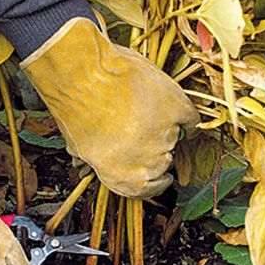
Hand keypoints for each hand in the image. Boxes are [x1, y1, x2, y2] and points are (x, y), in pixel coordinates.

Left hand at [22, 18, 199, 197]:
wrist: (83, 75)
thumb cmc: (74, 108)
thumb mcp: (78, 146)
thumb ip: (98, 161)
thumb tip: (94, 166)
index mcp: (121, 178)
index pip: (146, 190)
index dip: (152, 181)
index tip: (157, 175)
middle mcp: (147, 163)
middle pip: (162, 161)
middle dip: (153, 148)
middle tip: (140, 128)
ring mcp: (165, 136)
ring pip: (175, 138)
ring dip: (164, 127)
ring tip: (144, 107)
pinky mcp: (177, 109)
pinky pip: (190, 118)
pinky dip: (185, 115)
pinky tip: (174, 108)